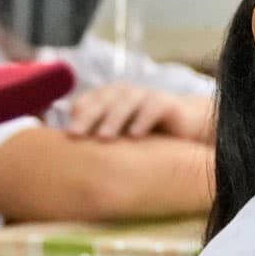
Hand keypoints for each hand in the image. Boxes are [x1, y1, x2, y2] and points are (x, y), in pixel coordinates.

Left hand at [65, 85, 212, 142]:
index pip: (86, 102)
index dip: (76, 116)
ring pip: (126, 101)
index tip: (66, 135)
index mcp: (108, 100)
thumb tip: (68, 161)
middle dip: (87, 116)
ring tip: (103, 137)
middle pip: (102, 100)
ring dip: (113, 118)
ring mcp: (146, 96)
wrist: (188, 130)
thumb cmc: (147, 137)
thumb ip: (97, 142)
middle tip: (75, 134)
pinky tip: (135, 135)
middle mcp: (125, 94)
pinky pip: (153, 107)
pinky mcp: (167, 103)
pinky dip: (143, 119)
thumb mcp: (120, 139)